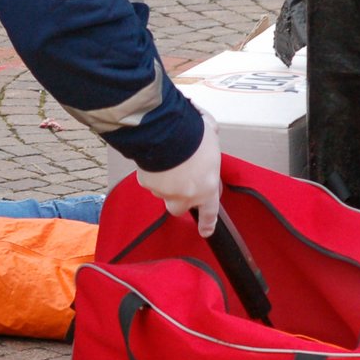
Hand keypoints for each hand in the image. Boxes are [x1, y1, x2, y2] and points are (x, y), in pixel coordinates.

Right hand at [136, 112, 221, 236]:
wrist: (165, 132)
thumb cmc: (191, 135)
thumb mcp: (210, 133)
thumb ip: (211, 137)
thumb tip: (209, 128)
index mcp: (207, 188)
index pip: (209, 213)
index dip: (208, 223)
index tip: (206, 231)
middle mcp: (185, 195)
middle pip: (178, 208)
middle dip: (178, 197)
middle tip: (179, 181)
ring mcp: (164, 192)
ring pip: (163, 192)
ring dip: (165, 181)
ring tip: (166, 160)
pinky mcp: (147, 183)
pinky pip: (149, 180)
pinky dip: (151, 171)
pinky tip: (154, 157)